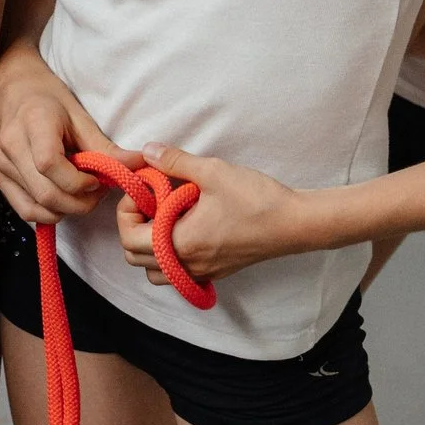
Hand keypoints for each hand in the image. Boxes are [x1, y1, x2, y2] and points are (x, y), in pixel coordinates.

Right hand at [0, 57, 133, 224]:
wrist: (10, 88)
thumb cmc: (48, 98)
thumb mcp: (79, 116)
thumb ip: (105, 147)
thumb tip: (139, 165)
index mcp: (32, 124)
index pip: (50, 165)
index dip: (79, 182)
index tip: (98, 180)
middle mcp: (11, 146)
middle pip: (46, 194)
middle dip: (80, 203)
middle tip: (98, 192)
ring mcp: (1, 164)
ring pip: (36, 207)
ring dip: (66, 210)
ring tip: (80, 194)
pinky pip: (24, 209)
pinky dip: (47, 213)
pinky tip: (62, 199)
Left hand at [115, 143, 308, 284]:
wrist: (297, 224)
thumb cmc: (257, 199)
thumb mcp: (212, 172)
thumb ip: (175, 161)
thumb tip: (147, 151)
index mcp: (181, 243)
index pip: (129, 239)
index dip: (127, 211)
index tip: (143, 190)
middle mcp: (188, 265)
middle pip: (136, 258)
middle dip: (133, 227)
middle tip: (150, 201)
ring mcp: (203, 272)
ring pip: (156, 271)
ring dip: (149, 245)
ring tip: (164, 216)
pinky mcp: (217, 272)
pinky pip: (178, 273)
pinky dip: (169, 255)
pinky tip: (184, 227)